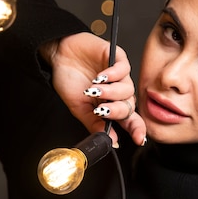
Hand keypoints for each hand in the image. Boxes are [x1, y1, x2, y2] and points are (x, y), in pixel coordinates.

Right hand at [41, 32, 146, 146]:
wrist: (58, 57)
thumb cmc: (68, 80)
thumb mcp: (79, 108)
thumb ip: (95, 125)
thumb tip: (111, 141)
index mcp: (111, 106)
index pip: (130, 120)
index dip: (137, 130)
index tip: (139, 139)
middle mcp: (118, 93)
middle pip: (130, 106)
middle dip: (117, 111)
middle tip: (102, 110)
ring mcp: (119, 76)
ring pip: (128, 89)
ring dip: (111, 92)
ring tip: (94, 90)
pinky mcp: (117, 58)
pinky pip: (124, 69)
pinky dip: (113, 74)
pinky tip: (101, 76)